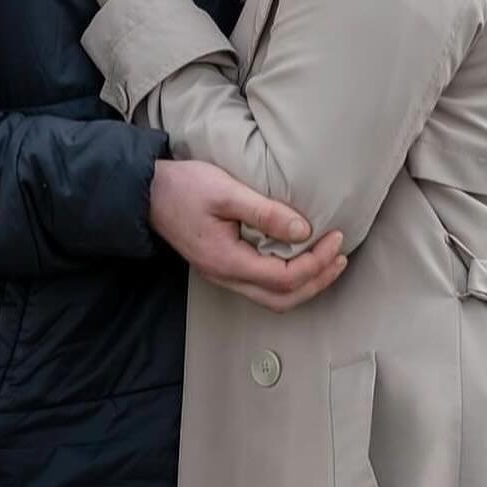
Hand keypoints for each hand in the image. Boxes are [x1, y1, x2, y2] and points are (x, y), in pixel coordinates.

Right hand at [150, 160, 347, 312]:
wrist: (146, 192)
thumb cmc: (183, 187)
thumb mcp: (226, 191)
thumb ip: (265, 213)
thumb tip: (303, 231)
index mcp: (228, 261)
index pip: (285, 278)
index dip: (317, 262)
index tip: (335, 238)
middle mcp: (226, 276)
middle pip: (282, 299)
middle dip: (317, 281)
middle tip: (340, 258)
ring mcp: (222, 275)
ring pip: (273, 298)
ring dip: (306, 284)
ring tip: (329, 262)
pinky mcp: (222, 266)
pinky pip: (262, 286)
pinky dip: (289, 279)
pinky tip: (300, 260)